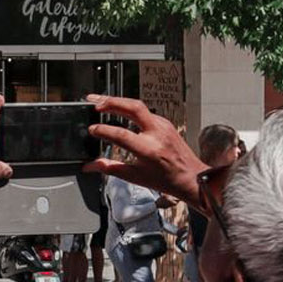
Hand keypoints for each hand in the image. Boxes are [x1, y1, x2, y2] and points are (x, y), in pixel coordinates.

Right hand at [85, 95, 207, 203]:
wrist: (192, 178)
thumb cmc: (167, 179)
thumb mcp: (135, 177)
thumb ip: (110, 168)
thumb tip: (90, 166)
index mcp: (149, 150)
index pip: (121, 135)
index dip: (103, 130)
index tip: (92, 130)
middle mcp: (158, 134)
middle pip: (133, 107)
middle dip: (111, 102)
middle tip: (93, 102)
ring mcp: (163, 126)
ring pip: (138, 105)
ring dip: (118, 102)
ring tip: (101, 102)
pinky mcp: (165, 123)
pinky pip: (144, 111)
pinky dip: (128, 108)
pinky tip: (119, 110)